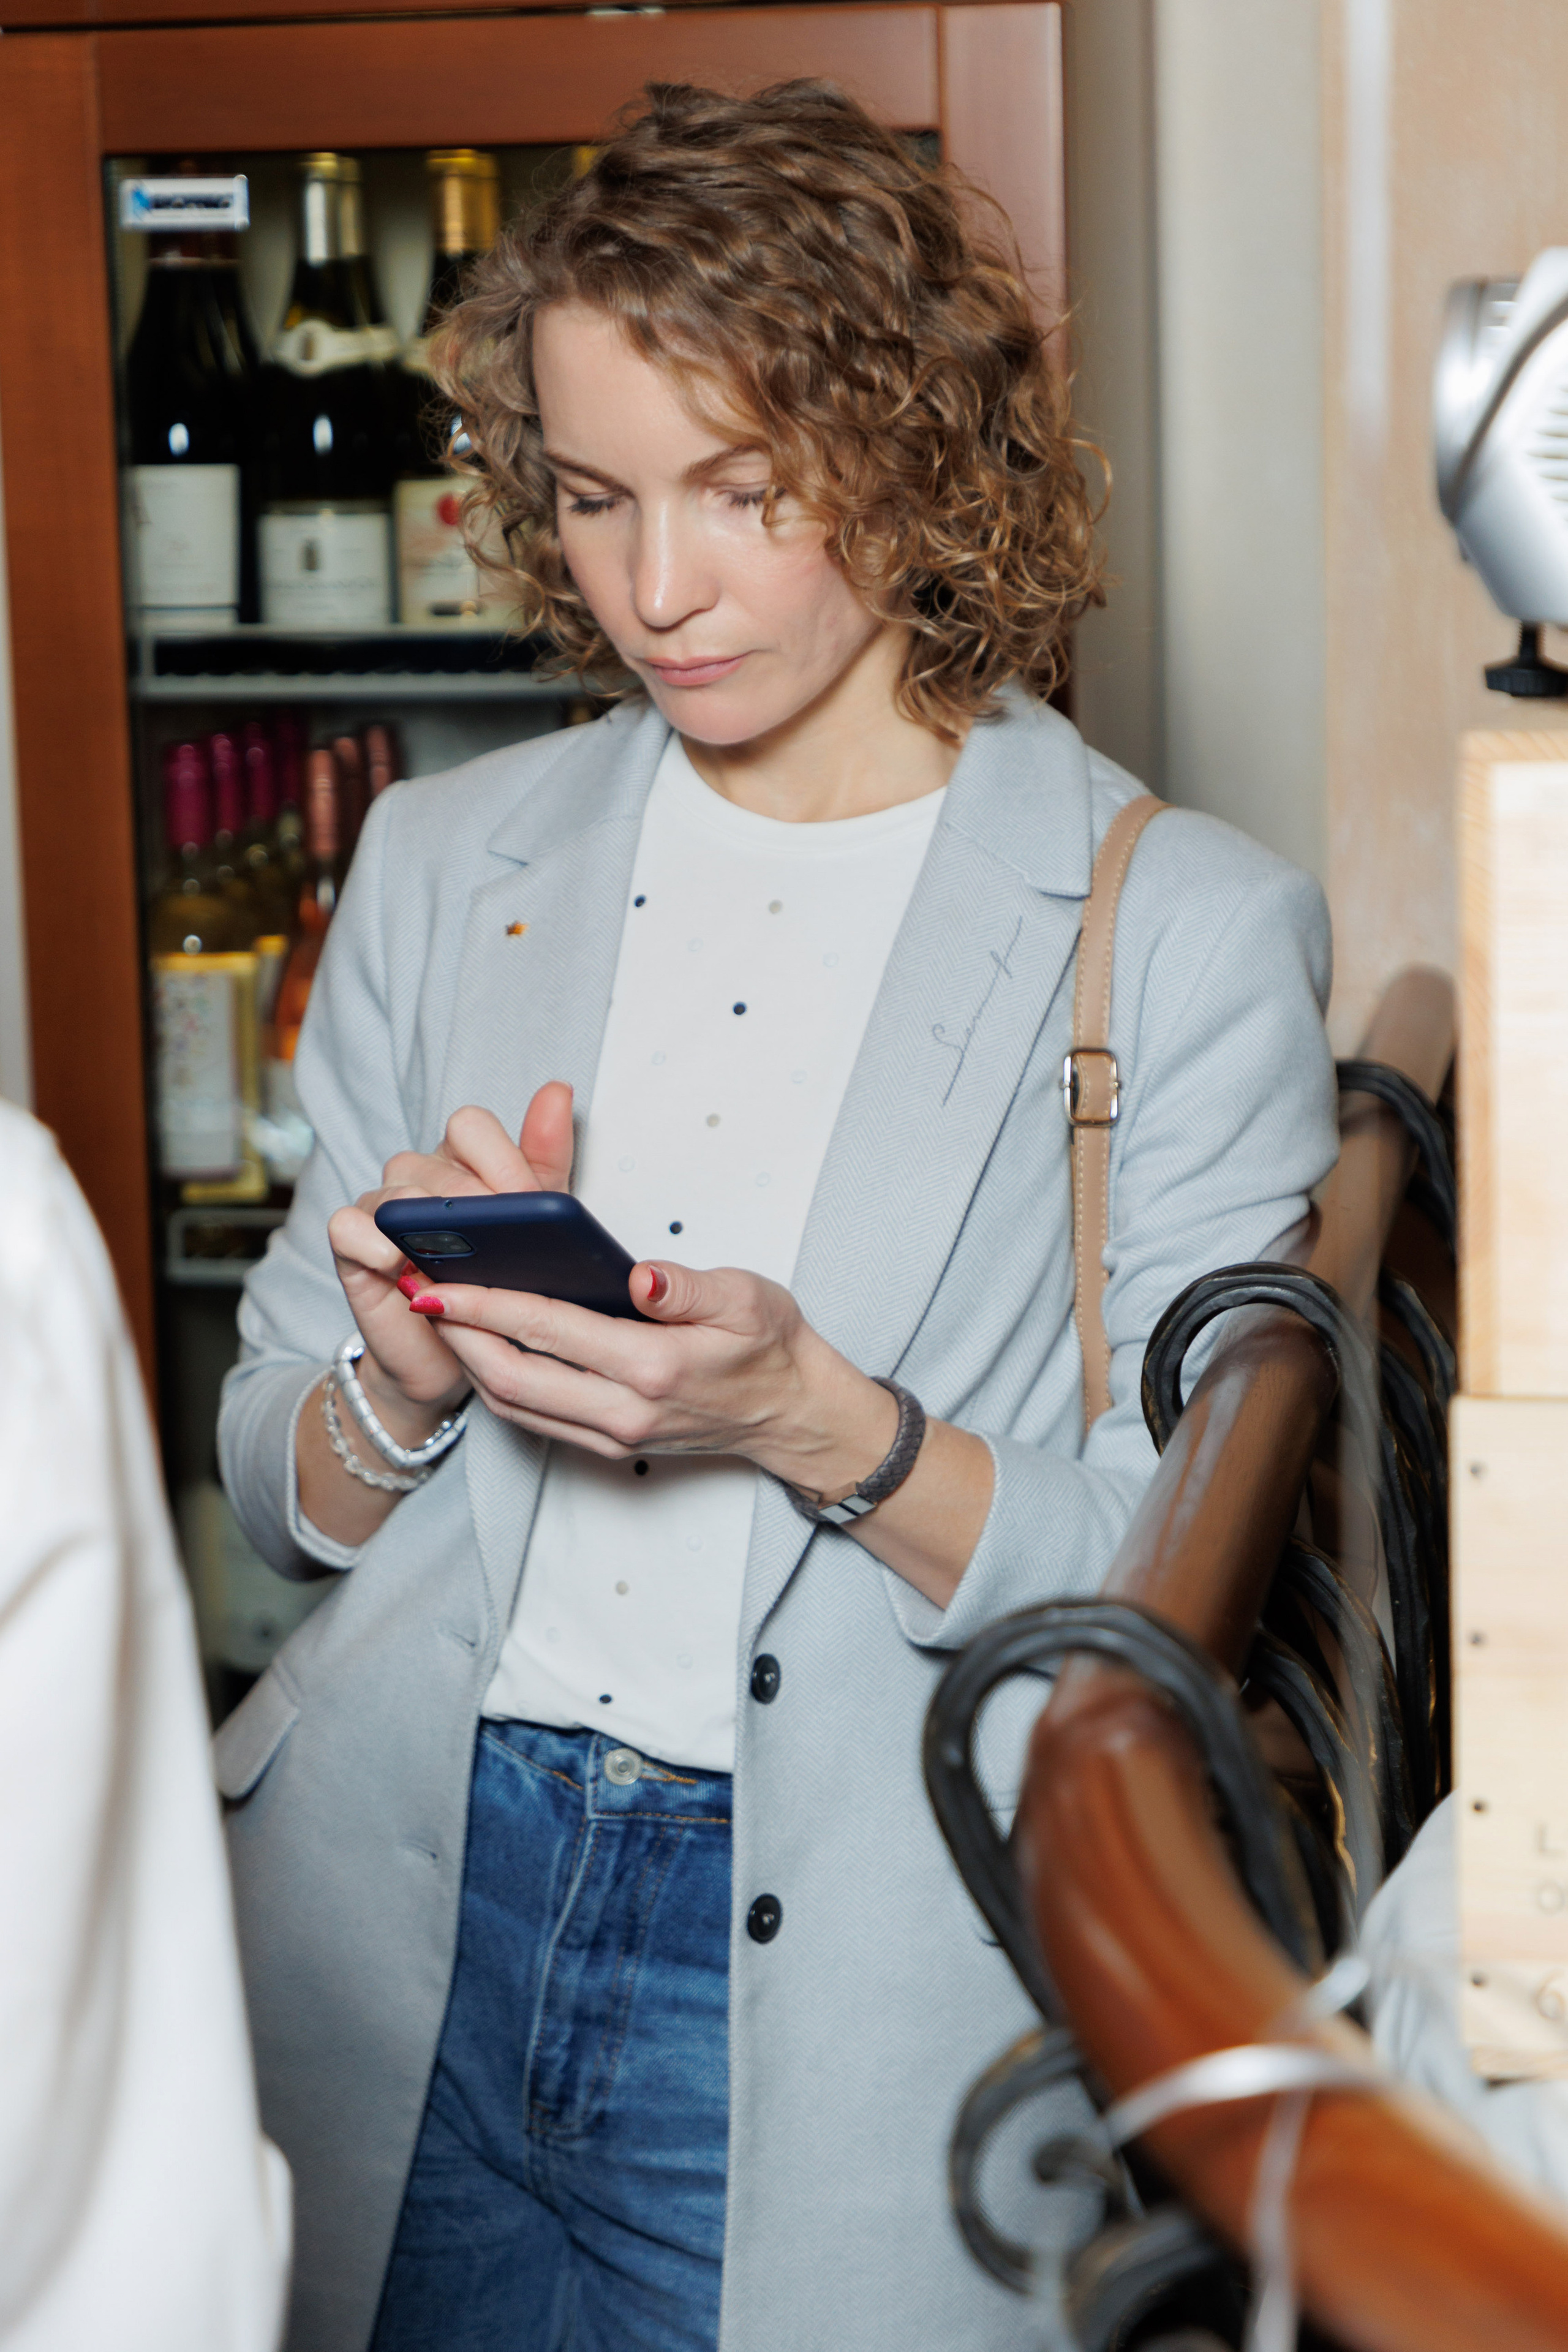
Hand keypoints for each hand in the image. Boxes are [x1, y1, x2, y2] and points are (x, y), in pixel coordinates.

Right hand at [325, 1082, 574, 1440]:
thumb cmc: (495, 1285)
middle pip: (440, 1162)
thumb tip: (559, 1090)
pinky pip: (349, 1225)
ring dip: (432, 1222)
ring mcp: (380, 1207)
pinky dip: (373, 1240)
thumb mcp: (536, 1226)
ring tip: (458, 1256)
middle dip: (479, 1202)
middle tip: (506, 1241)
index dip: (502, 1161)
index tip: (528, 1204)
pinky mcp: (350, 1245)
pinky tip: (398, 1261)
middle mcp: (417, 1174)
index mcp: (462, 1161)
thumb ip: (545, 1159)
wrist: (455, 1356)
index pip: (471, 1126)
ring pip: (398, 1189)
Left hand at [394, 1255, 899, 1496]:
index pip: (547, 1329)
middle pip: (512, 1378)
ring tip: (434, 1313)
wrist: (794, 1413)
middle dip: (455, 1334)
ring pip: (515, 1405)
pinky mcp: (610, 1446)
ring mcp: (614, 1436)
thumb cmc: (770, 1345)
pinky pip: (535, 1419)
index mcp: (654, 1368)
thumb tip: (638, 1277)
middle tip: (413, 1290)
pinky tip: (478, 1347)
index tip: (437, 1278)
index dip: (484, 1303)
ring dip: (468, 1361)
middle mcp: (624, 1411)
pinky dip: (496, 1385)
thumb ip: (689, 1288)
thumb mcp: (748, 1298)